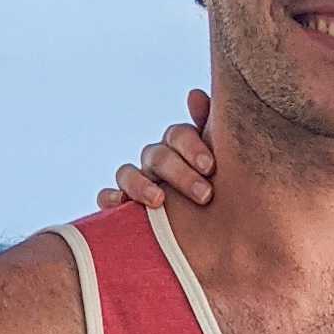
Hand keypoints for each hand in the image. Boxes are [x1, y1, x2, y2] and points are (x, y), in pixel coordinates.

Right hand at [95, 90, 217, 214]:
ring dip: (141, 184)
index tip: (210, 167)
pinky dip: (109, 197)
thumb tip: (194, 94)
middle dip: (180, 174)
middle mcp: (157, 163)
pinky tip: (119, 203)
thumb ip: (213, 129)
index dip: (191, 147)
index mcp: (180, 149)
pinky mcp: (123, 207)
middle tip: (205, 195)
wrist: (220, 238)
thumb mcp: (226, 164)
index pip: (178, 136)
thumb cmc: (224, 194)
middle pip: (157, 156)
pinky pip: (107, 197)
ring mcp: (138, 183)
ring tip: (159, 201)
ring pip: (127, 173)